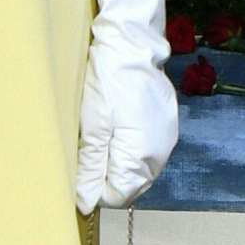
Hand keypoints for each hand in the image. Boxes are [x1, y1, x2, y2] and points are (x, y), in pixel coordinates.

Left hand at [74, 41, 178, 210]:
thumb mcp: (93, 124)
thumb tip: (86, 201)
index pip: (119, 195)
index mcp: (143, 156)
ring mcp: (166, 138)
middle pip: (131, 184)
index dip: (96, 189)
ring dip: (118, 163)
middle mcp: (160, 152)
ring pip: (138, 168)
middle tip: (85, 156)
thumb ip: (92, 166)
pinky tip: (116, 129)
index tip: (78, 172)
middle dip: (108, 178)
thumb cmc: (108, 80)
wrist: (132, 43)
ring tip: (100, 140)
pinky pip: (146, 151)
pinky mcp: (166, 125)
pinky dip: (129, 149)